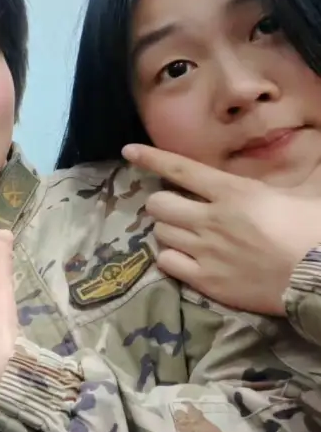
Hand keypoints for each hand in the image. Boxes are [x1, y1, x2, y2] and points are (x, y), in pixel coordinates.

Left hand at [123, 145, 320, 315]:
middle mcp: (211, 219)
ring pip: (160, 232)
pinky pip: (165, 262)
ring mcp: (205, 251)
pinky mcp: (205, 280)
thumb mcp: (300, 195)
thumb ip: (272, 184)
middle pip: (158, 204)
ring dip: (168, 230)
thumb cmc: (316, 232)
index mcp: (234, 193)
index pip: (181, 169)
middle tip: (177, 210)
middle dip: (163, 204)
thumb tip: (279, 168)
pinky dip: (170, 258)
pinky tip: (184, 258)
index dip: (151, 158)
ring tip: (184, 234)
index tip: (129, 151)